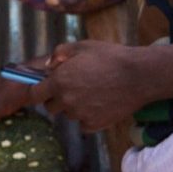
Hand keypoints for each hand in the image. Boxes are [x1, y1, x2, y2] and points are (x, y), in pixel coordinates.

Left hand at [32, 40, 146, 131]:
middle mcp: (66, 100)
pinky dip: (88, 117)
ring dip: (73, 107)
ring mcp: (80, 114)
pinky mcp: (95, 125)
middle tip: (72, 88)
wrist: (138, 75)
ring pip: (68, 115)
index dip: (37, 91)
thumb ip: (59, 54)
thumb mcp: (81, 46)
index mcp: (59, 81)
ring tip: (91, 93)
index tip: (42, 89)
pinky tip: (100, 104)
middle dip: (56, 99)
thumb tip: (48, 65)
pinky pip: (83, 124)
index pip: (34, 94)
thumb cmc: (109, 57)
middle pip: (50, 107)